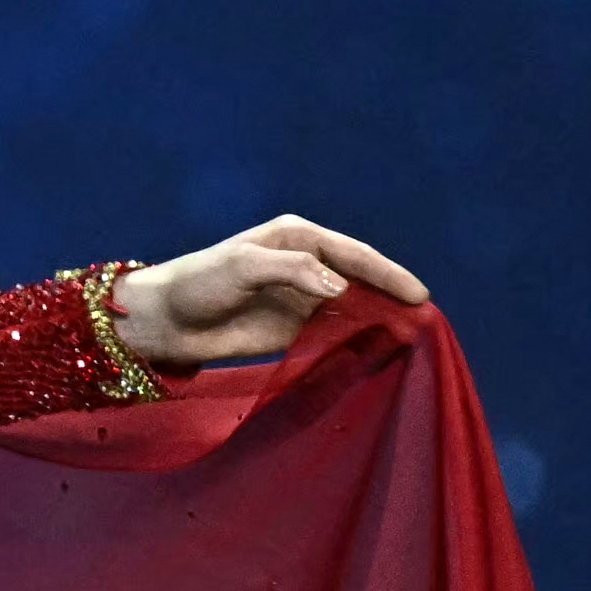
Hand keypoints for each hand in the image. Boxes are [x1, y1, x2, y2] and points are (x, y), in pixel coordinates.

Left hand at [109, 215, 426, 370]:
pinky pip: (334, 334)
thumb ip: (294, 271)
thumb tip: (339, 288)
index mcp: (298, 237)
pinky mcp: (293, 330)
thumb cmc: (199, 283)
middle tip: (425, 320)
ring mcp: (303, 298)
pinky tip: (379, 353)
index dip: (387, 274)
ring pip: (353, 307)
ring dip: (380, 321)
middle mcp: (307, 264)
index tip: (416, 296)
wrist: (165, 320)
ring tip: (411, 339)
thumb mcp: (245, 267)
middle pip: (361, 279)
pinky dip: (357, 341)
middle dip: (392, 297)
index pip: (353, 254)